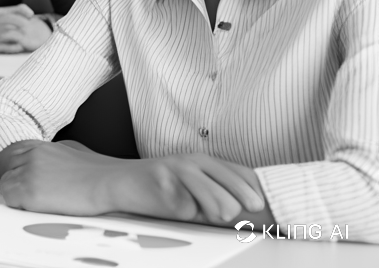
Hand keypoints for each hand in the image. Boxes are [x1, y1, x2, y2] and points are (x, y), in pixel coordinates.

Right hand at [0, 4, 51, 51]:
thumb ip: (11, 11)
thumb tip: (30, 14)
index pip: (17, 10)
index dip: (27, 14)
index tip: (31, 18)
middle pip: (17, 23)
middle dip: (26, 27)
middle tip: (29, 30)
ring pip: (13, 35)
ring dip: (22, 37)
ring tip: (25, 39)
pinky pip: (8, 47)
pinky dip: (16, 47)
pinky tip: (18, 46)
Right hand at [0, 142, 264, 223]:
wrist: (110, 182)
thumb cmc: (151, 192)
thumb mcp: (186, 195)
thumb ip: (209, 199)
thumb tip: (243, 217)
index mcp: (201, 164)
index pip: (236, 172)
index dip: (253, 186)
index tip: (269, 204)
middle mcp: (188, 162)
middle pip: (225, 176)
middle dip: (242, 192)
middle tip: (256, 209)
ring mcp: (170, 169)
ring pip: (202, 182)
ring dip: (218, 198)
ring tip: (229, 214)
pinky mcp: (153, 179)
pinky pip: (175, 192)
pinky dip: (186, 202)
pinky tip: (192, 212)